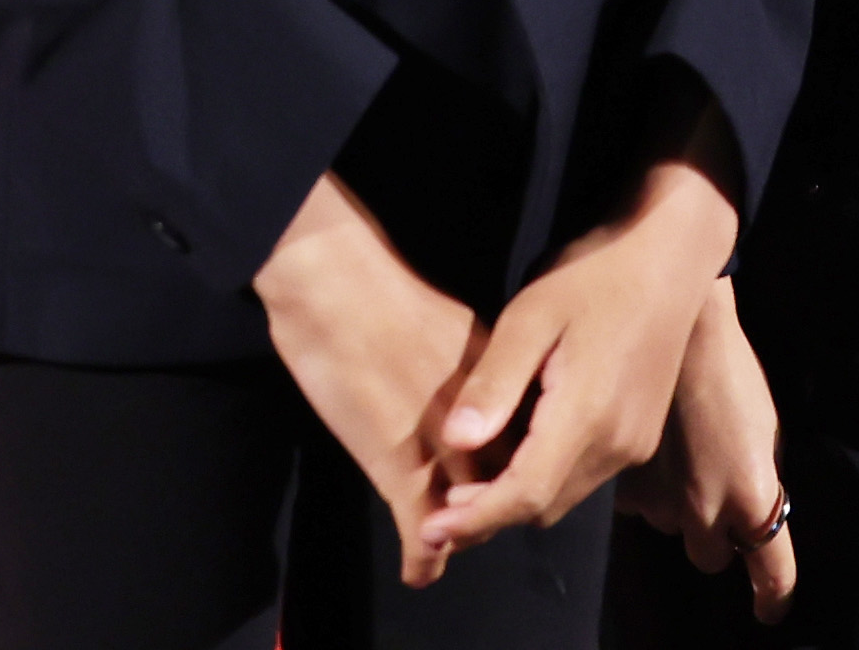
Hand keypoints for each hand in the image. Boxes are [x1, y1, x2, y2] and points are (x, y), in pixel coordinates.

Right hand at [257, 175, 482, 546]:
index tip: (500, 467)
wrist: (336, 287)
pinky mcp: (400, 469)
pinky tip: (421, 570)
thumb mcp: (450, 327)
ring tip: (451, 541)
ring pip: (472, 510)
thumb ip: (471, 364)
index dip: (514, 457)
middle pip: (504, 475)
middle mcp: (483, 417)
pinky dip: (424, 554)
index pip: (522, 434)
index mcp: (499, 378)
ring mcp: (445, 446)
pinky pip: (424, 528)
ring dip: (463, 529)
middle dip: (495, 499)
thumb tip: (474, 386)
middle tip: (478, 513)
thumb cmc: (380, 291)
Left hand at [415, 156, 740, 579]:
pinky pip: (584, 476)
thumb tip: (455, 441)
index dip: (475, 519)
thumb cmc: (593, 276)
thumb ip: (495, 381)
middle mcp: (617, 443)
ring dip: (518, 498)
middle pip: (544, 506)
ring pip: (564, 496)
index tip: (430, 531)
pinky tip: (516, 451)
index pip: (526, 493)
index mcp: (588, 414)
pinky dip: (544, 478)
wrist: (669, 257)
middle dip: (490, 515)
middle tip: (437, 505)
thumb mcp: (530, 315)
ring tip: (468, 481)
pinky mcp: (640, 436)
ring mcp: (634, 443)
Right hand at [622, 275, 800, 622]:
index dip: (773, 598)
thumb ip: (761, 481)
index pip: (772, 573)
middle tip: (713, 494)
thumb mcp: (768, 431)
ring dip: (675, 506)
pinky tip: (650, 448)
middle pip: (711, 556)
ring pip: (667, 527)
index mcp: (753, 497)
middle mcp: (705, 510)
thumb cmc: (734, 373)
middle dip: (714, 535)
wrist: (682, 328)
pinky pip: (635, 502)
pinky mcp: (620, 482)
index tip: (770, 608)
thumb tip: (757, 508)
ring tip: (680, 456)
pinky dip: (642, 485)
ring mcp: (658, 500)